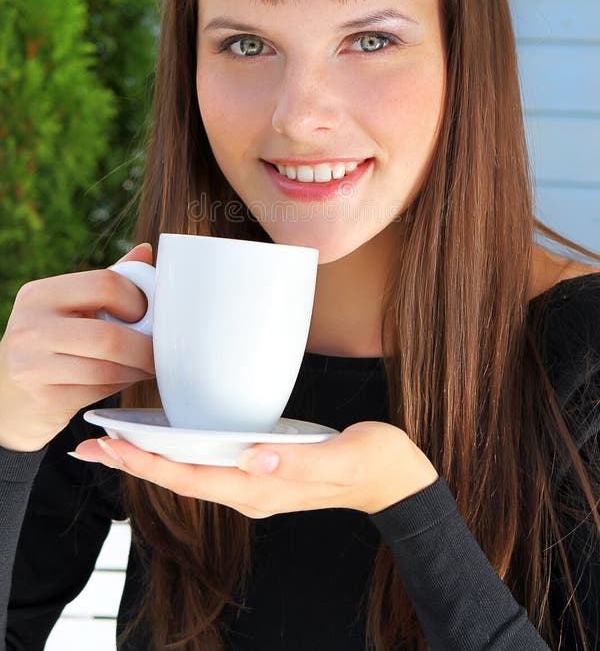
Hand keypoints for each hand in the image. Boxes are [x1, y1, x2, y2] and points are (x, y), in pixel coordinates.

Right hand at [0, 244, 154, 451]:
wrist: (8, 394)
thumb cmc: (50, 342)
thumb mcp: (70, 306)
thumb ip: (107, 282)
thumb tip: (145, 252)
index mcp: (39, 294)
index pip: (105, 284)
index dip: (138, 299)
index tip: (149, 313)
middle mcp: (30, 327)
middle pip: (110, 336)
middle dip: (145, 346)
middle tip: (159, 350)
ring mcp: (32, 366)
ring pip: (108, 369)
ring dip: (137, 369)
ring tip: (145, 365)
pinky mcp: (44, 399)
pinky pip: (99, 391)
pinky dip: (121, 385)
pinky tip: (124, 378)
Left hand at [72, 421, 437, 514]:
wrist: (395, 480)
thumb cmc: (374, 463)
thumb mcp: (344, 457)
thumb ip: (299, 463)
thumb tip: (252, 459)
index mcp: (262, 490)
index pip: (192, 478)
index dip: (149, 463)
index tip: (112, 444)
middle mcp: (250, 490)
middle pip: (180, 478)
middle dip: (134, 461)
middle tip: (92, 443)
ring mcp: (254, 482)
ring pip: (189, 472)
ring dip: (150, 457)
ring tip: (113, 441)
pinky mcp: (260, 469)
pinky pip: (208, 463)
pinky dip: (178, 451)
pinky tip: (166, 437)